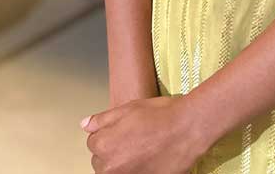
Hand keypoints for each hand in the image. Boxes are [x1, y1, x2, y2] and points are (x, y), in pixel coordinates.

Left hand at [80, 94, 204, 172]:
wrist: (188, 129)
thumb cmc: (162, 115)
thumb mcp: (129, 108)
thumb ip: (102, 119)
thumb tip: (85, 125)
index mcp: (104, 145)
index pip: (93, 142)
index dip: (108, 132)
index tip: (121, 129)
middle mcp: (111, 168)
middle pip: (101, 161)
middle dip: (113, 150)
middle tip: (134, 138)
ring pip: (114, 172)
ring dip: (122, 164)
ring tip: (142, 150)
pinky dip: (135, 170)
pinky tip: (147, 160)